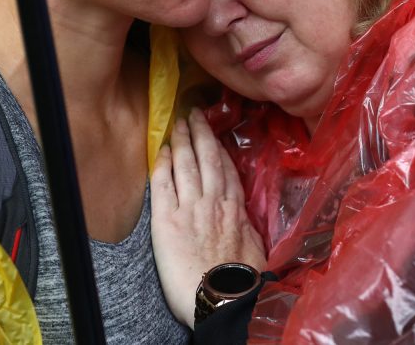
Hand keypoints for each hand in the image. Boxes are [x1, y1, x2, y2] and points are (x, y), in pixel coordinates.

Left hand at [150, 109, 265, 326]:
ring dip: (181, 140)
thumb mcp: (255, 250)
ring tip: (177, 123)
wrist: (223, 301)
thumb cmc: (243, 283)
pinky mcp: (167, 221)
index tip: (215, 136)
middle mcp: (214, 202)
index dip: (220, 149)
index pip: (227, 170)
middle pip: (207, 158)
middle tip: (194, 113)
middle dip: (201, 133)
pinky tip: (159, 151)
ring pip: (186, 165)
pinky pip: (163, 184)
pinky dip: (162, 164)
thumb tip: (245, 221)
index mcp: (236, 210)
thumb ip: (247, 229)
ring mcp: (190, 208)